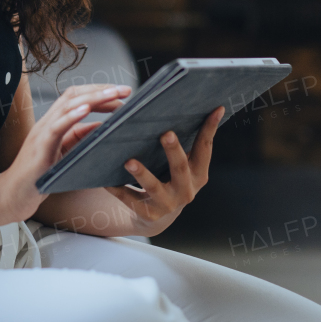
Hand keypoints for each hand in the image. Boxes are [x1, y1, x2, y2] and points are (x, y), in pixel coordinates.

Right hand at [0, 84, 130, 222]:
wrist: (14, 196)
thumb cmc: (38, 177)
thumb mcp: (65, 154)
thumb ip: (80, 139)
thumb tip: (102, 126)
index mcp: (54, 124)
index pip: (76, 97)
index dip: (98, 92)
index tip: (121, 94)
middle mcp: (47, 123)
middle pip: (74, 95)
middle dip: (101, 90)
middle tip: (125, 90)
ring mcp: (42, 133)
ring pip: (67, 106)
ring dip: (92, 98)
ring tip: (112, 94)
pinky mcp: (40, 147)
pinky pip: (56, 127)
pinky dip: (71, 116)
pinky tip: (85, 110)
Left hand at [103, 105, 224, 236]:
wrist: (156, 216)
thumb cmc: (168, 179)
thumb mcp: (183, 164)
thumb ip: (185, 143)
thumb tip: (177, 105)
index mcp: (198, 173)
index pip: (205, 147)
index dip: (210, 128)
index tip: (215, 108)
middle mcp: (186, 189)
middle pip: (180, 168)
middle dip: (173, 151)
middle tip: (166, 134)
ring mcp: (167, 203)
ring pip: (154, 187)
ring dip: (142, 174)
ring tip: (129, 162)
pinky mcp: (148, 213)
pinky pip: (130, 199)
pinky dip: (117, 189)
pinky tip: (105, 179)